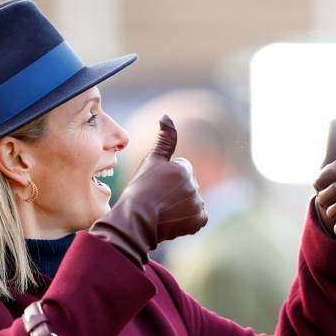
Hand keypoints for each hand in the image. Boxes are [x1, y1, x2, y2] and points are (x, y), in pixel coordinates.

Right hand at [89, 115, 207, 266]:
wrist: (135, 220)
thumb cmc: (139, 191)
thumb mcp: (150, 161)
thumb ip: (164, 139)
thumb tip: (166, 115)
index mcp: (183, 168)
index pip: (181, 171)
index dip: (166, 179)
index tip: (154, 187)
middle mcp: (194, 185)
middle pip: (187, 186)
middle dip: (175, 192)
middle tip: (156, 201)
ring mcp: (197, 203)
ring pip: (192, 201)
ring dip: (181, 206)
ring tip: (162, 211)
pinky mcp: (199, 220)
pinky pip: (198, 218)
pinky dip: (188, 221)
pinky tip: (173, 220)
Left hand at [314, 119, 335, 237]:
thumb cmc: (335, 187)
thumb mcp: (328, 168)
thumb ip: (333, 145)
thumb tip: (335, 119)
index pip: (328, 172)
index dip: (319, 183)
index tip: (321, 185)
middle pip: (332, 191)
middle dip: (324, 200)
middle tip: (329, 201)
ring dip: (331, 213)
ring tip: (335, 212)